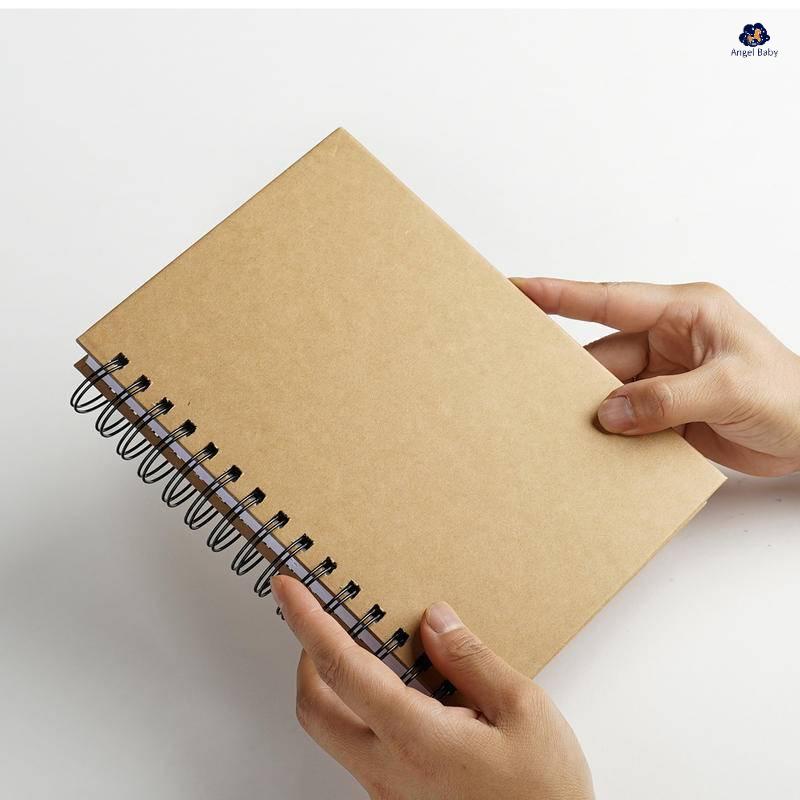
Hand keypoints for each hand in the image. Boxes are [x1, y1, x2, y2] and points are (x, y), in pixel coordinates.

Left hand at [271, 575, 592, 799]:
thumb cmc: (545, 795)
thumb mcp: (523, 710)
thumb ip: (471, 659)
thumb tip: (434, 621)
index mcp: (414, 738)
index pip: (339, 667)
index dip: (306, 621)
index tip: (287, 589)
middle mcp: (388, 770)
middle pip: (312, 707)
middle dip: (306, 656)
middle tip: (321, 620)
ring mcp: (390, 792)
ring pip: (333, 732)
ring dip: (332, 686)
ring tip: (364, 650)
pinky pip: (361, 750)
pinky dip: (360, 712)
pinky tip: (398, 694)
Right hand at [513, 278, 799, 476]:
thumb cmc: (792, 396)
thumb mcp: (729, 388)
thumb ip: (666, 400)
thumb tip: (610, 413)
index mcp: (686, 312)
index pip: (610, 299)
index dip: (559, 294)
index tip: (518, 289)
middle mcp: (669, 340)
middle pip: (603, 354)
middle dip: (574, 375)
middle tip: (531, 387)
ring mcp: (665, 376)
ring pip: (610, 391)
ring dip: (595, 412)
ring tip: (564, 429)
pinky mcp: (665, 409)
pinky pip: (626, 418)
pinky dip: (612, 434)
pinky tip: (598, 447)